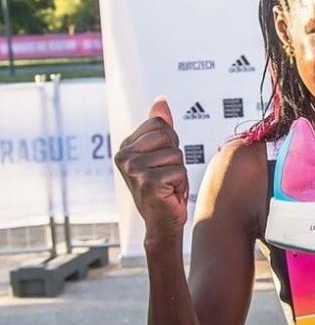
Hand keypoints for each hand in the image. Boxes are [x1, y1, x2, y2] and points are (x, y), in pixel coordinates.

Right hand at [114, 97, 188, 244]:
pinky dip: (181, 184)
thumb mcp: (162, 153)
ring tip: (168, 185)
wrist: (162, 222)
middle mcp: (124, 157)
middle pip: (168, 137)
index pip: (159, 125)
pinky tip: (169, 194)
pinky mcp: (147, 183)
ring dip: (179, 172)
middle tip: (166, 175)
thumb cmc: (164, 188)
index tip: (161, 161)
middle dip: (176, 157)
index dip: (170, 143)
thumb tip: (161, 102)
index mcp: (126, 147)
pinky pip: (179, 171)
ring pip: (176, 155)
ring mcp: (134, 170)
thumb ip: (160, 127)